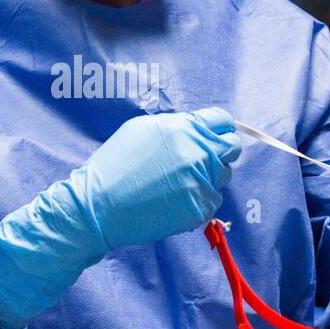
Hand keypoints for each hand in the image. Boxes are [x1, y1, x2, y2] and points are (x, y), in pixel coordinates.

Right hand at [0, 107, 240, 328]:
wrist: (98, 205)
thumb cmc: (114, 165)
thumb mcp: (142, 130)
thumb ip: (176, 126)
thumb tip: (197, 128)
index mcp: (184, 128)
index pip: (222, 121)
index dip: (219, 129)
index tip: (214, 137)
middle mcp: (198, 152)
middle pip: (231, 148)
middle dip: (219, 153)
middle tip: (199, 163)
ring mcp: (201, 181)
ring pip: (223, 176)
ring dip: (208, 178)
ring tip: (178, 183)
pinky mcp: (199, 207)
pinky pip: (212, 201)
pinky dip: (198, 202)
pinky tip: (174, 201)